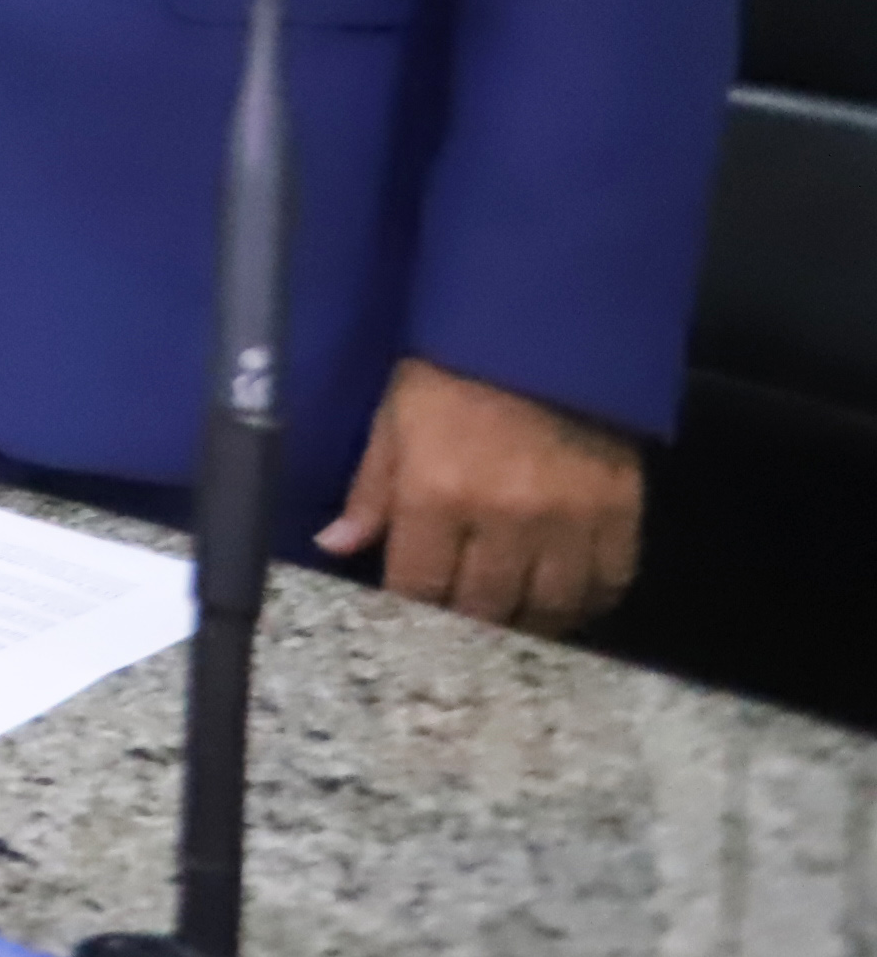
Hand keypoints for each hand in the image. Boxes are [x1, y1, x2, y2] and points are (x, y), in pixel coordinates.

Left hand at [318, 355, 644, 636]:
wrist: (541, 330)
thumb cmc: (452, 373)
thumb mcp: (394, 421)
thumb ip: (370, 491)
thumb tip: (335, 547)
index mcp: (436, 495)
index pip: (418, 589)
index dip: (411, 612)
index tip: (409, 618)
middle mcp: (503, 519)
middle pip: (485, 610)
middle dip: (466, 626)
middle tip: (461, 624)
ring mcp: (567, 521)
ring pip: (548, 609)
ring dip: (527, 624)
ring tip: (511, 620)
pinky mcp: (620, 513)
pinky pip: (607, 584)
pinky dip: (586, 602)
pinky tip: (565, 600)